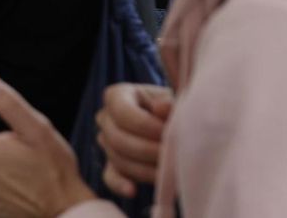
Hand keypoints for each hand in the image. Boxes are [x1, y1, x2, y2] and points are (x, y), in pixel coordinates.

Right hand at [97, 83, 172, 197]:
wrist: (180, 125)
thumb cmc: (178, 108)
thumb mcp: (177, 98)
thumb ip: (171, 101)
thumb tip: (161, 108)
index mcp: (118, 96)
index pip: (121, 111)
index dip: (145, 125)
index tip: (168, 133)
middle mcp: (106, 118)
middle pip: (117, 138)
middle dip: (148, 151)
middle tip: (174, 157)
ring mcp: (107, 143)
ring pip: (118, 159)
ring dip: (146, 169)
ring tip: (171, 172)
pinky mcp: (114, 165)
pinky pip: (110, 177)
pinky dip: (120, 184)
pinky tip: (133, 191)